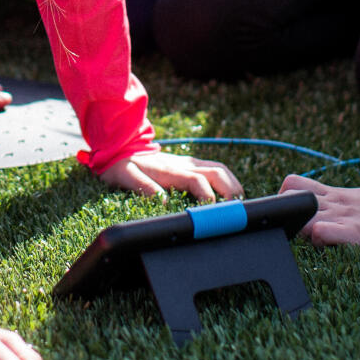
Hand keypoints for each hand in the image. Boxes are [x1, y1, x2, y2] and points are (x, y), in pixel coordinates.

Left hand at [97, 150, 242, 201]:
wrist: (120, 146)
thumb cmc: (122, 165)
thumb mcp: (125, 177)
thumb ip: (144, 188)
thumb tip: (163, 202)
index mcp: (171, 170)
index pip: (198, 181)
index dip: (209, 196)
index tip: (215, 213)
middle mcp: (184, 164)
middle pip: (216, 173)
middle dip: (230, 190)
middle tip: (237, 209)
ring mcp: (188, 162)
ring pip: (219, 168)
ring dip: (232, 183)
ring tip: (240, 201)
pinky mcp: (189, 163)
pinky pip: (214, 168)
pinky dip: (226, 179)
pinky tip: (230, 191)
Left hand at [279, 174, 359, 247]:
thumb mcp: (354, 197)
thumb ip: (334, 201)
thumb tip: (316, 207)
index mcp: (333, 193)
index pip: (295, 183)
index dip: (284, 198)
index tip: (287, 213)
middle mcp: (333, 203)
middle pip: (291, 198)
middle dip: (285, 214)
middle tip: (294, 229)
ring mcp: (341, 216)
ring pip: (302, 213)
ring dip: (298, 227)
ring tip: (309, 238)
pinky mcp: (352, 233)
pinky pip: (321, 231)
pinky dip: (316, 238)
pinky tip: (324, 245)